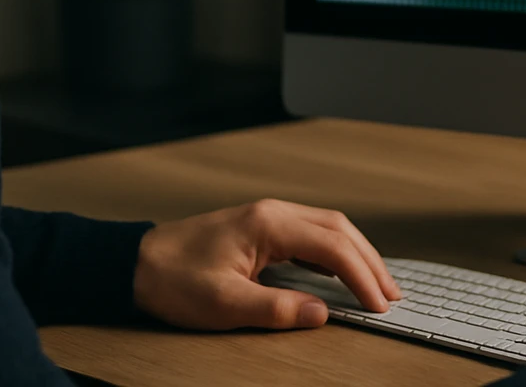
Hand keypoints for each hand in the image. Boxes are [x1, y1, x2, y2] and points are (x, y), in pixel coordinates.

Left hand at [132, 198, 402, 330]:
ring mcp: (268, 216)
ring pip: (329, 227)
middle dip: (370, 261)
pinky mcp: (261, 226)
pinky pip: (311, 232)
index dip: (361, 276)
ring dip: (357, 253)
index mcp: (269, 223)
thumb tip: (320, 313)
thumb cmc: (172, 279)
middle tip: (391, 294)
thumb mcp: (224, 303)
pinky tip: (341, 270)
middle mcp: (274, 212)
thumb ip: (276, 308)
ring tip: (377, 283)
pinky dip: (336, 250)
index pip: (332, 247)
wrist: (134, 262)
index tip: (379, 304)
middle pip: (339, 229)